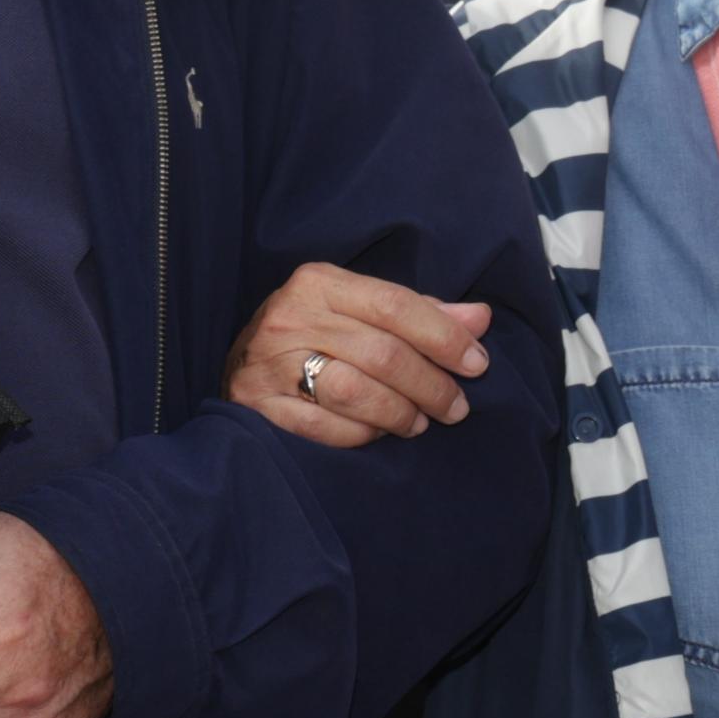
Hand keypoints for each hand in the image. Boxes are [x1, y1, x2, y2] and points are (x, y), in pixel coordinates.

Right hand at [227, 262, 490, 444]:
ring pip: (357, 392)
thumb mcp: (360, 310)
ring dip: (401, 413)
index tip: (477, 364)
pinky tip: (379, 433)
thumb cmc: (315, 334)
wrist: (238, 364)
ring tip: (420, 422)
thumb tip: (480, 318)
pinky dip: (364, 434)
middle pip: (383, 354)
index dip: (444, 337)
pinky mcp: (258, 407)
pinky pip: (327, 428)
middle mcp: (290, 316)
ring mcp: (269, 363)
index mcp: (320, 282)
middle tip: (456, 407)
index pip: (396, 305)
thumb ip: (420, 313)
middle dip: (431, 385)